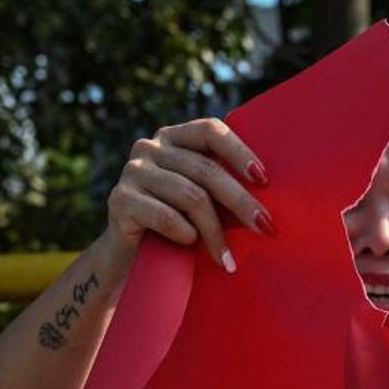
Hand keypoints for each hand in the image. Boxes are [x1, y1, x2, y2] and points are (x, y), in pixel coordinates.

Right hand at [105, 117, 273, 272]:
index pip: (211, 131)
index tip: (264, 180)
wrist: (132, 257)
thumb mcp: (206, 202)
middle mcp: (150, 146)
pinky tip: (191, 245)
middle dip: (240, 202)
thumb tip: (268, 202)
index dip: (239, 152)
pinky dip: (184, 233)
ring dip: (214, 231)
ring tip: (227, 258)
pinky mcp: (119, 198)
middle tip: (265, 228)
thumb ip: (226, 190)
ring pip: (190, 196)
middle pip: (206, 170)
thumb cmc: (178, 226)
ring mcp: (132, 170)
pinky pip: (165, 215)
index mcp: (175, 137)